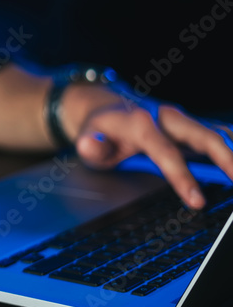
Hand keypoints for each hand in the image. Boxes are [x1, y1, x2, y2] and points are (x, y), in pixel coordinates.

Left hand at [62, 84, 232, 208]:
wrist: (106, 105)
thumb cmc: (100, 128)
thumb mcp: (88, 138)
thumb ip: (91, 147)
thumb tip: (89, 145)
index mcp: (141, 124)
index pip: (166, 152)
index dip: (182, 177)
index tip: (197, 201)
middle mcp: (167, 116)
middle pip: (205, 136)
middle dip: (228, 159)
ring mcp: (182, 119)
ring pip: (217, 132)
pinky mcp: (191, 124)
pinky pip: (219, 133)